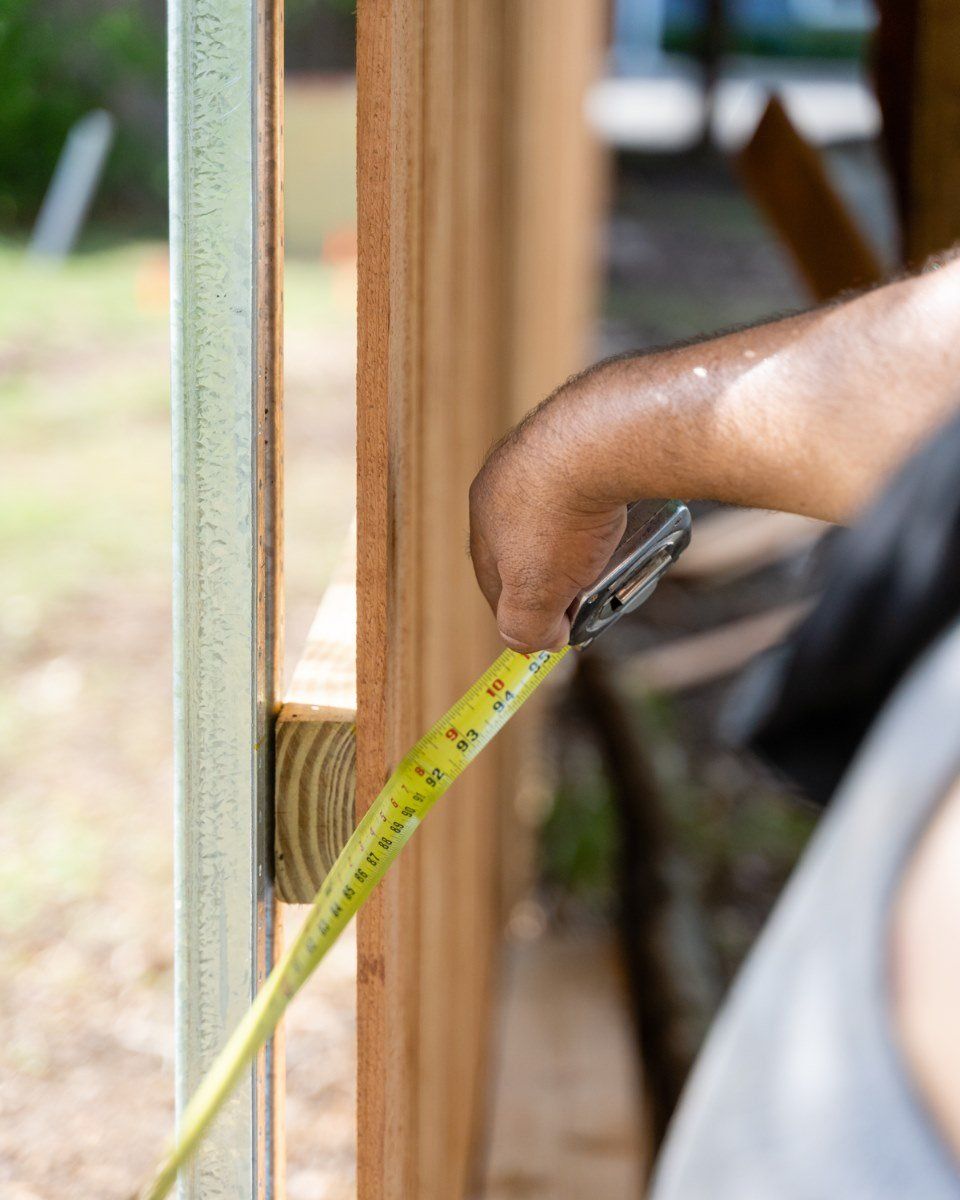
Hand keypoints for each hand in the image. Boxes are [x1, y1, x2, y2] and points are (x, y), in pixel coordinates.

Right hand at [469, 399, 626, 650]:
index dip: (524, 611)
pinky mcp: (592, 432)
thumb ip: (524, 626)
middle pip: (533, 543)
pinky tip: (631, 518)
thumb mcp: (534, 593)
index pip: (495, 578)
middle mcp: (509, 475)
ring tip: (619, 557)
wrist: (604, 438)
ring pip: (569, 513)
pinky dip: (612, 505)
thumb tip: (540, 640)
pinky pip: (601, 482)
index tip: (557, 631)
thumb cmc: (561, 518)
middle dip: (562, 573)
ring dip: (591, 540)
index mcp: (484, 512)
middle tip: (593, 591)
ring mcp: (549, 448)